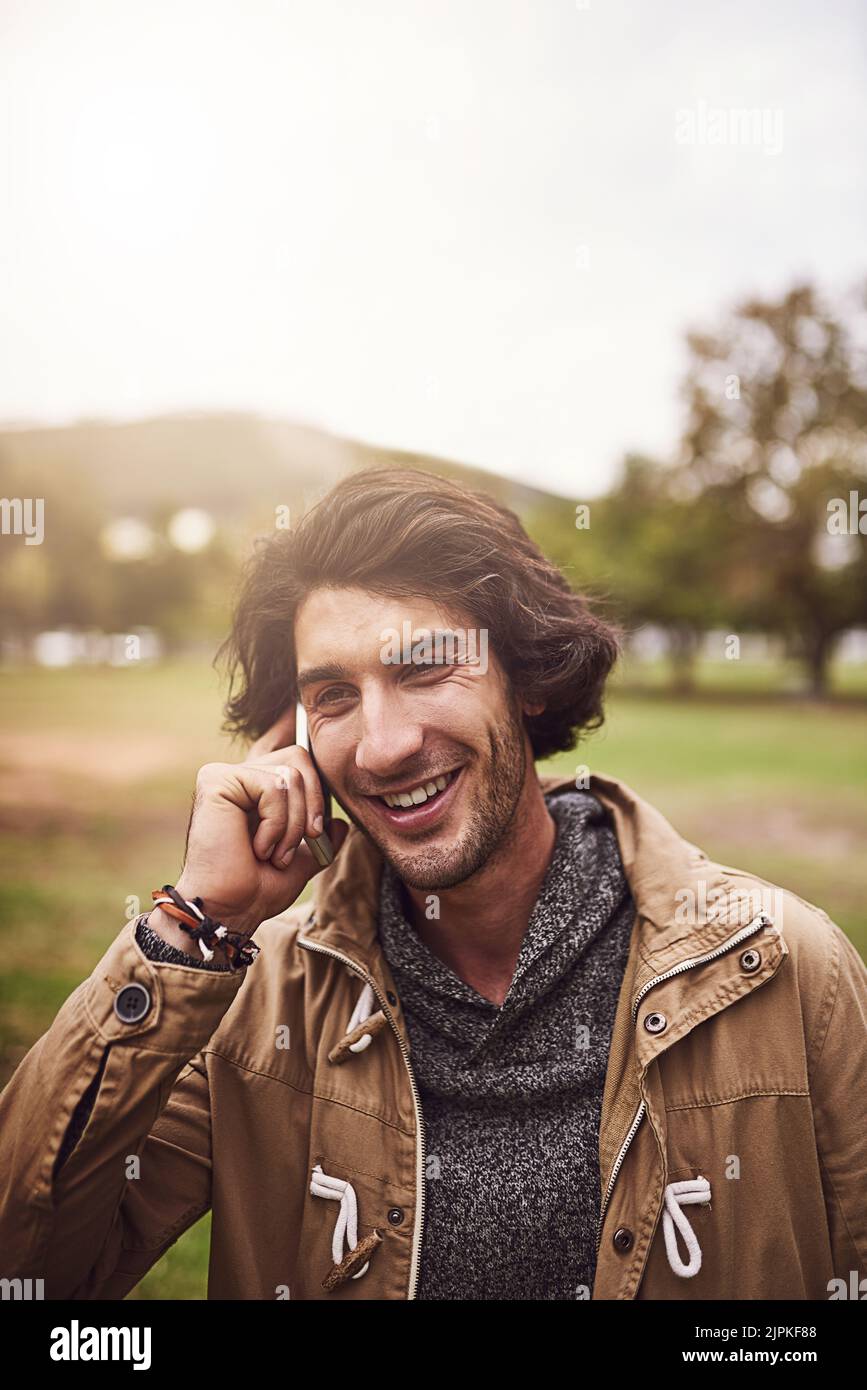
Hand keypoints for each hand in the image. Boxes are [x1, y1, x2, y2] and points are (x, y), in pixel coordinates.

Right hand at [171, 707, 347, 935]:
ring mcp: (226, 774)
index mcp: (256, 789)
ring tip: (273, 852)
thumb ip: (319, 837)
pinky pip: (275, 786)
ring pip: (293, 775)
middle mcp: (241, 775)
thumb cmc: (257, 888)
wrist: (230, 909)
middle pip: (302, 760)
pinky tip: (258, 846)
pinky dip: (278, 823)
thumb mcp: (301, 859)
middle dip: (313, 805)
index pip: (279, 743)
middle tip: (302, 841)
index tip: (295, 703)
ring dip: (295, 824)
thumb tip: (340, 823)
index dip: (289, 721)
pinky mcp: (217, 779)